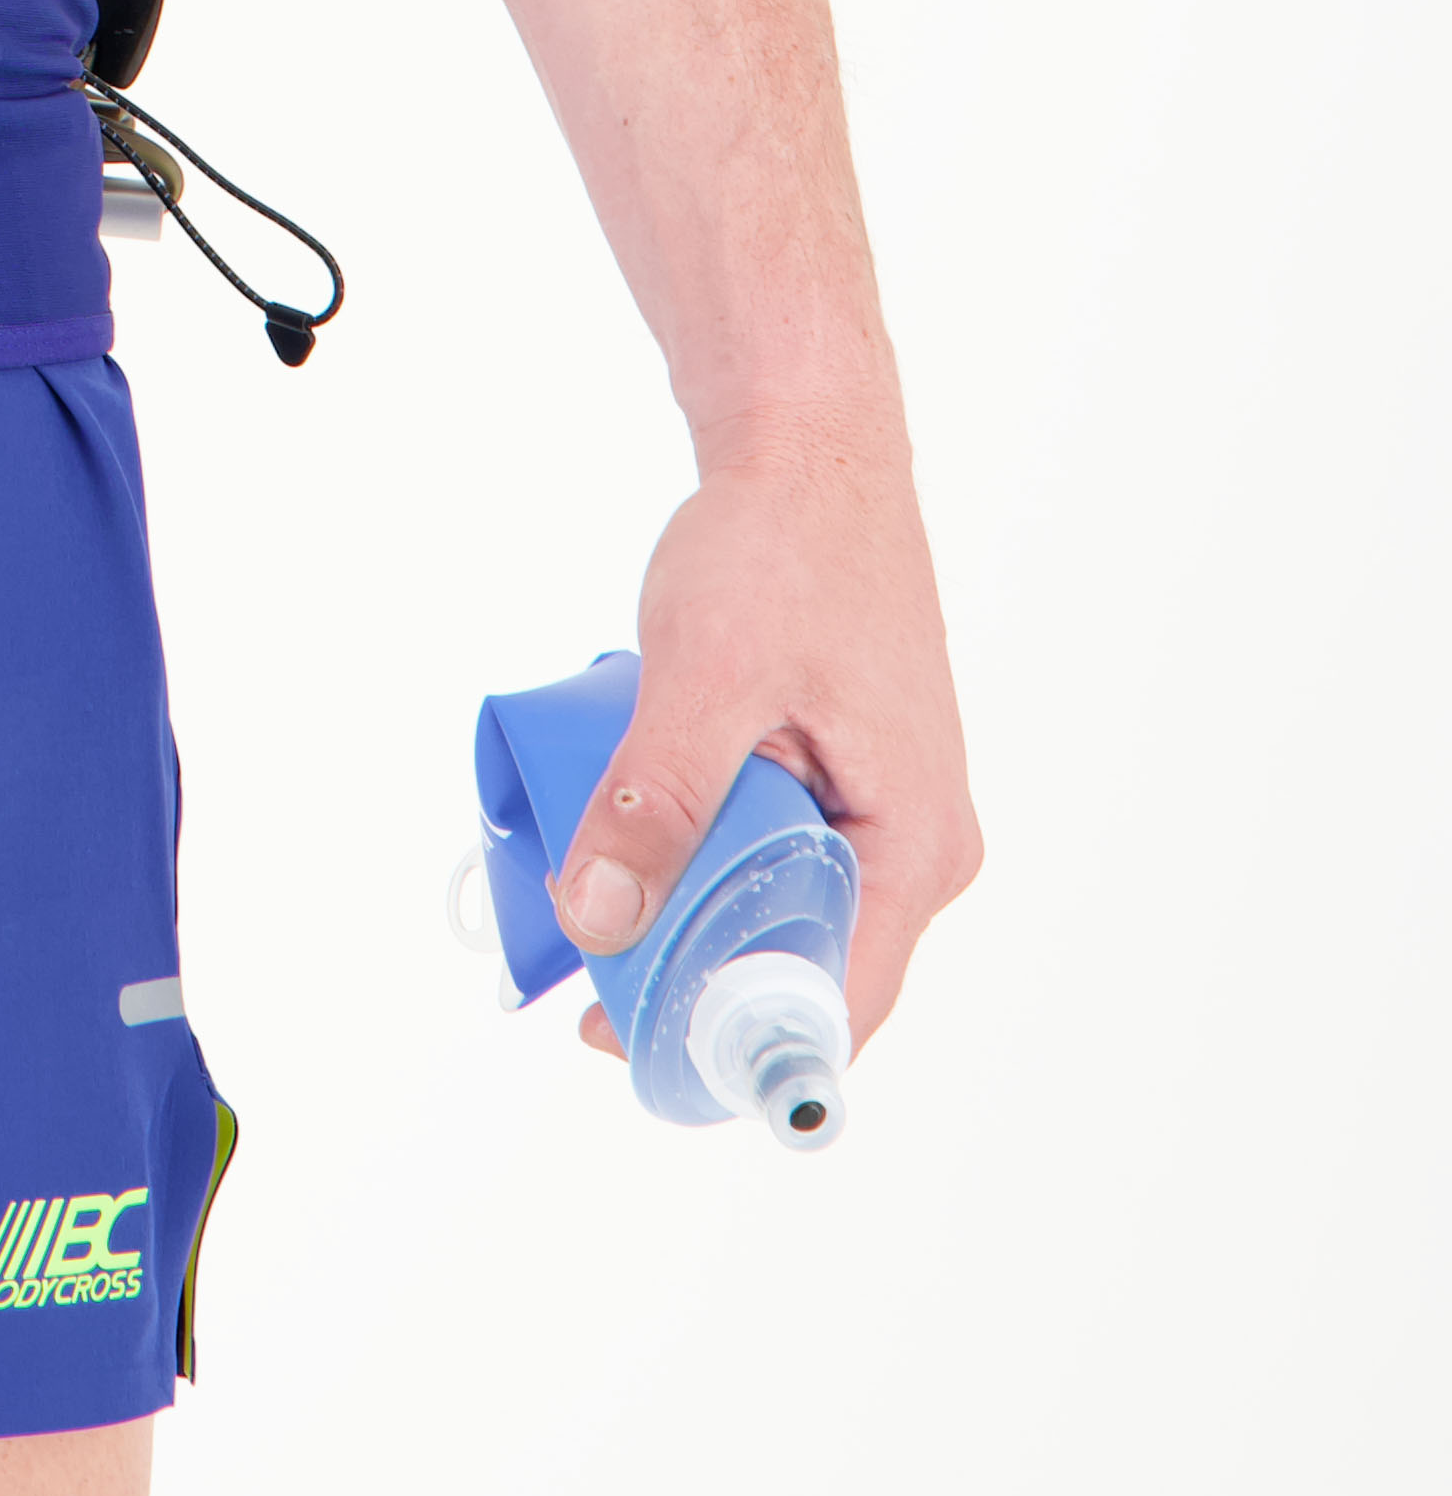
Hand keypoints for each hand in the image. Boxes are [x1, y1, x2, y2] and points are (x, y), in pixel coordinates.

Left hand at [551, 421, 979, 1053]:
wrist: (806, 446)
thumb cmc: (784, 545)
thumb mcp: (708, 674)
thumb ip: (653, 798)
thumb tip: (600, 915)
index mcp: (914, 845)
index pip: (835, 1003)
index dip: (734, 1044)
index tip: (632, 1049)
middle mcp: (912, 848)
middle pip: (797, 963)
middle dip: (691, 975)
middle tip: (582, 971)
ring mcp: (877, 813)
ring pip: (771, 906)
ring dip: (685, 908)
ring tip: (593, 884)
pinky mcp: (837, 778)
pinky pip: (765, 850)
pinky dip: (695, 850)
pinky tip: (630, 826)